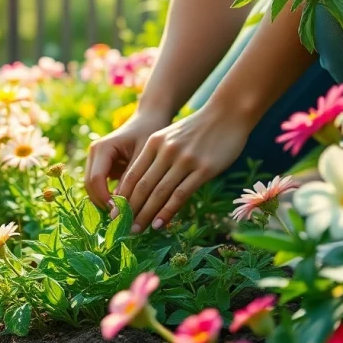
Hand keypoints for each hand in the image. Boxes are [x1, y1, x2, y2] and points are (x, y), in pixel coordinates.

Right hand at [84, 110, 171, 208]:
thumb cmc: (150, 132)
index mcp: (102, 148)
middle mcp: (94, 154)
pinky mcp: (102, 166)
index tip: (122, 213)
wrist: (149, 117)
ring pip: (93, 188)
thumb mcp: (144, 156)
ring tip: (125, 214)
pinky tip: (126, 206)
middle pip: (89, 186)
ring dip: (106, 202)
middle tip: (123, 219)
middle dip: (103, 203)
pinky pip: (101, 186)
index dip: (105, 199)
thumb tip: (124, 206)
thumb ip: (133, 179)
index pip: (95, 179)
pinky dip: (110, 197)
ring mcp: (95, 160)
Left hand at [117, 105, 251, 231]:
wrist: (229, 112)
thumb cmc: (198, 128)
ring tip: (137, 230)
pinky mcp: (204, 169)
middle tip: (121, 227)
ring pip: (159, 193)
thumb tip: (143, 185)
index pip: (132, 175)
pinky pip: (180, 194)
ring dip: (146, 214)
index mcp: (154, 143)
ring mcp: (185, 160)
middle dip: (130, 210)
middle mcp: (166, 152)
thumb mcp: (171, 136)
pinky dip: (167, 212)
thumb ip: (156, 156)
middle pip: (142, 186)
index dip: (122, 196)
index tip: (114, 212)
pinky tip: (159, 224)